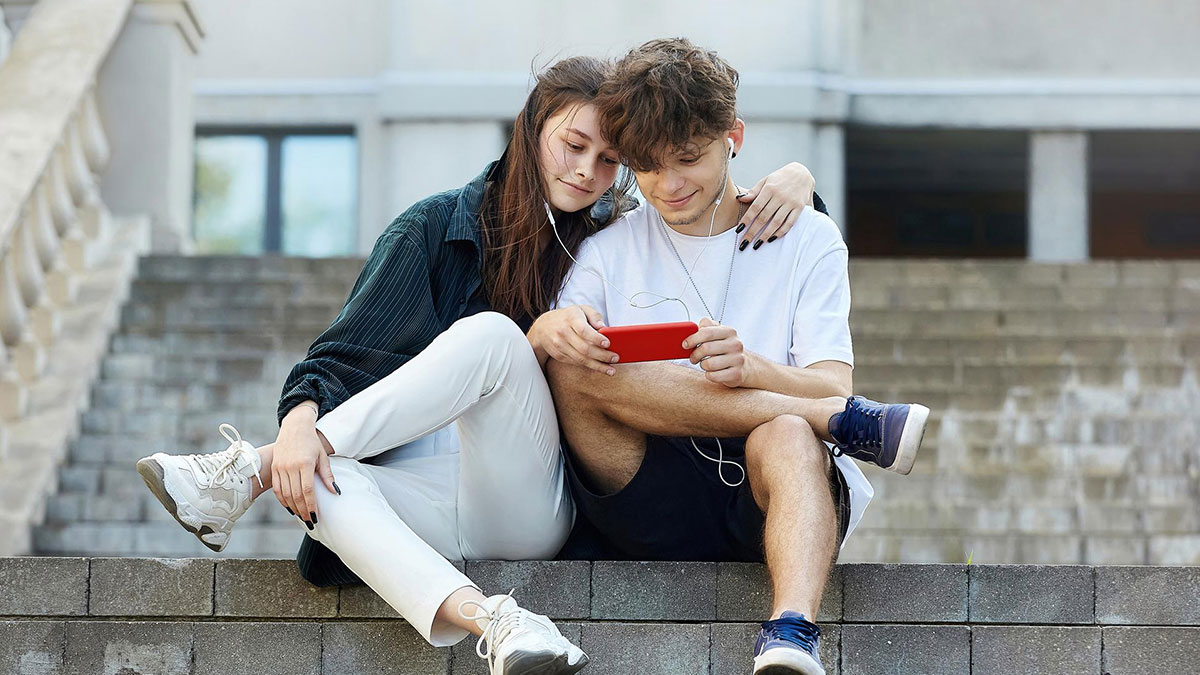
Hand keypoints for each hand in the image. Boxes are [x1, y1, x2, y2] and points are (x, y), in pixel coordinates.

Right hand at [273, 403, 338, 528]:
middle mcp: (290, 466)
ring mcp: (280, 467)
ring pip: (285, 494)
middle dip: (303, 511)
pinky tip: (290, 507)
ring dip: (293, 508)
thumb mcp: (323, 456)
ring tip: (302, 516)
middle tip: (310, 521)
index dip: (311, 506)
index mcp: (304, 463)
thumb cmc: (312, 442)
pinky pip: (277, 488)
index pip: (307, 490)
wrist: (295, 427)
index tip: (316, 517)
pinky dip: (283, 500)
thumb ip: (327, 475)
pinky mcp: (274, 468)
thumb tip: (335, 492)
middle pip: (296, 495)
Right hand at [528, 305, 618, 374]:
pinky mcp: (559, 355)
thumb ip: (594, 316)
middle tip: (615, 358)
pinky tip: (600, 367)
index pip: (584, 330)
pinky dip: (589, 366)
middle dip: (601, 355)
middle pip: (584, 348)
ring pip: (580, 359)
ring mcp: (560, 345)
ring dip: (597, 365)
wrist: (542, 328)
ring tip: (611, 369)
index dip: (596, 338)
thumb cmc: (567, 317)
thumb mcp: (580, 309)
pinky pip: (576, 362)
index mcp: (571, 318)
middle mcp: (563, 332)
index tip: (608, 344)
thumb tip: (604, 328)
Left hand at [683, 317, 748, 387]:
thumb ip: (707, 326)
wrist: (746, 366)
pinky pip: (713, 376)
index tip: (685, 345)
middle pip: (706, 348)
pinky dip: (709, 375)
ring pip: (709, 364)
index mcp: (730, 332)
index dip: (692, 339)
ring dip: (703, 365)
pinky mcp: (737, 374)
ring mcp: (738, 360)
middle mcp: (736, 344)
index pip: (706, 332)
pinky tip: (712, 372)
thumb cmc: (725, 348)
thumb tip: (697, 326)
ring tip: (705, 364)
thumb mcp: (719, 333)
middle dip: (695, 354)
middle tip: (693, 358)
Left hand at [735, 162, 814, 250]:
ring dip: (765, 235)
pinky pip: (789, 223)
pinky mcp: (799, 208)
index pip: (755, 207)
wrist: (802, 173)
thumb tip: (739, 198)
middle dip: (753, 232)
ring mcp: (790, 203)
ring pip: (776, 222)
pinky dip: (780, 232)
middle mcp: (780, 196)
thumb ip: (754, 191)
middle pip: (764, 217)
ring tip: (756, 245)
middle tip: (744, 243)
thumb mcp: (766, 180)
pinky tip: (772, 239)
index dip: (747, 220)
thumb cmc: (780, 178)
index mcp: (769, 189)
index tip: (739, 230)